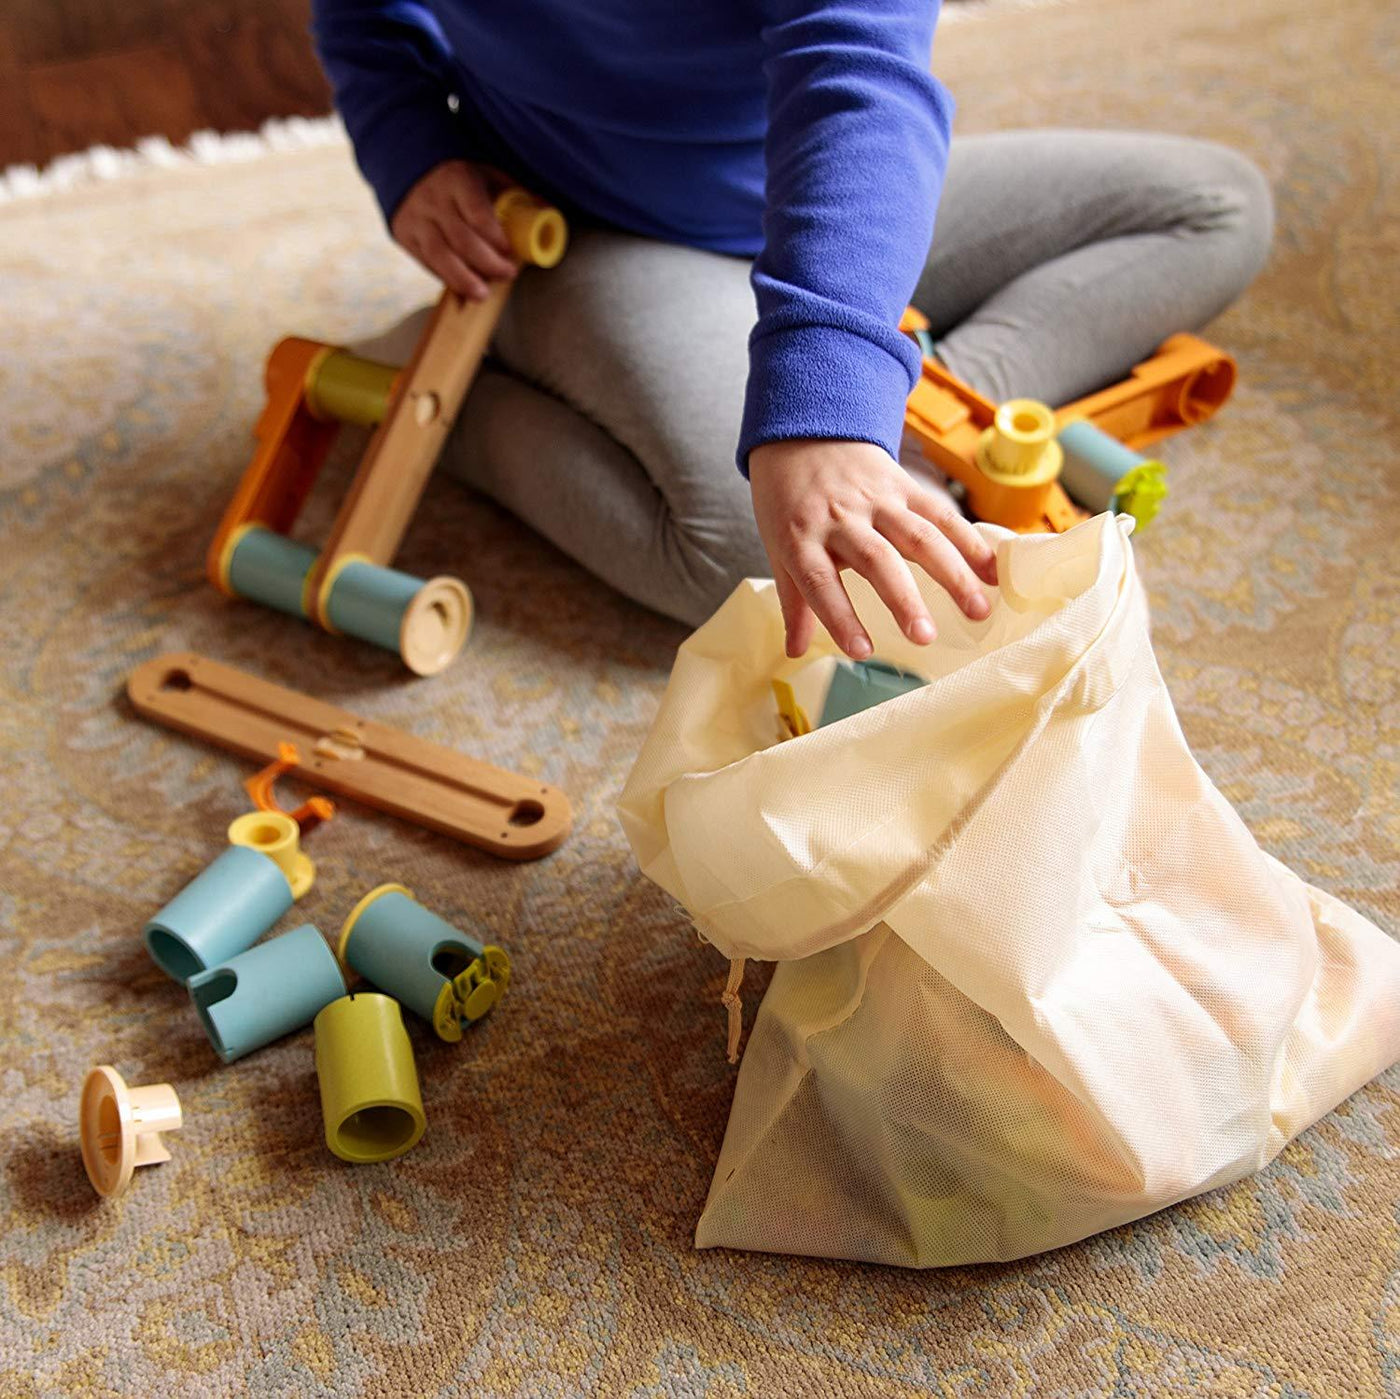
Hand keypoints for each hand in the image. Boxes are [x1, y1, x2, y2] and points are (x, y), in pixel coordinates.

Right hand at [390, 160, 517, 299]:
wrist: (404, 164)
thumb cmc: (458, 176)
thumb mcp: (484, 172)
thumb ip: (512, 190)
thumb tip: (548, 210)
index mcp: (457, 179)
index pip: (476, 211)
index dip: (494, 236)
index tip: (511, 252)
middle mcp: (434, 200)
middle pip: (461, 238)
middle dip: (486, 262)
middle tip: (507, 274)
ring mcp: (416, 219)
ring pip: (439, 255)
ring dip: (463, 279)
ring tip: (482, 295)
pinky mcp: (405, 236)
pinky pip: (426, 263)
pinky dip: (446, 279)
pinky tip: (463, 292)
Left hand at [749, 438, 998, 658]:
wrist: (803, 432)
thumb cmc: (789, 503)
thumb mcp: (779, 549)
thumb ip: (795, 602)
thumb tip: (796, 652)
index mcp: (801, 538)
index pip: (819, 583)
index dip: (840, 617)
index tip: (862, 651)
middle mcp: (841, 518)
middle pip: (877, 560)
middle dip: (903, 600)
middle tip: (925, 637)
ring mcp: (876, 500)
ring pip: (920, 536)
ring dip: (953, 574)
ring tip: (978, 610)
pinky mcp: (904, 485)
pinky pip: (941, 514)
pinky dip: (970, 541)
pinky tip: (992, 571)